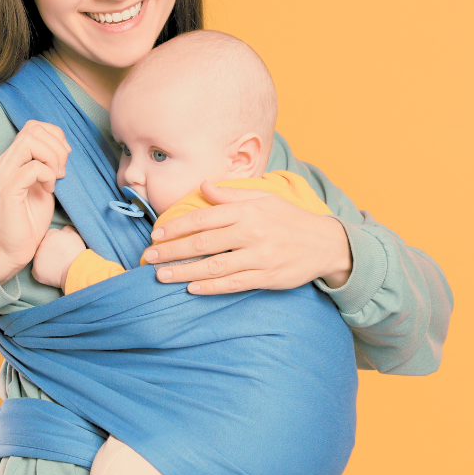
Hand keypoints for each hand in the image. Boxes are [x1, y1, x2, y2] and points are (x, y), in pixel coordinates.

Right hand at [0, 120, 71, 283]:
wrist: (12, 249)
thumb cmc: (28, 220)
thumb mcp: (43, 185)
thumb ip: (48, 165)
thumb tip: (64, 149)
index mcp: (11, 159)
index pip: (33, 127)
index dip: (55, 136)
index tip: (64, 159)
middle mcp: (3, 163)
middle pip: (32, 129)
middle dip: (57, 146)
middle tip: (62, 170)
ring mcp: (3, 175)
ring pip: (29, 141)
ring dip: (52, 157)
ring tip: (56, 177)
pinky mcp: (7, 190)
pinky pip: (32, 168)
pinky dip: (48, 175)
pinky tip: (49, 190)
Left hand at [32, 226, 86, 289]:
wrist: (76, 269)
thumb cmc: (77, 253)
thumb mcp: (75, 236)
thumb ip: (66, 230)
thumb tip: (63, 230)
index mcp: (50, 234)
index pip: (48, 237)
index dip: (55, 243)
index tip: (60, 249)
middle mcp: (41, 245)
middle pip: (42, 247)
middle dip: (48, 252)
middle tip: (58, 258)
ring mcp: (37, 258)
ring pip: (38, 259)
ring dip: (44, 262)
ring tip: (55, 266)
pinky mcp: (36, 270)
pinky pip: (36, 271)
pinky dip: (42, 273)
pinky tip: (51, 273)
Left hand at [142, 181, 351, 294]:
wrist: (324, 243)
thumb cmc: (289, 219)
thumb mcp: (263, 198)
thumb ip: (231, 195)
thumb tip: (203, 186)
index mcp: (247, 210)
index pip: (204, 218)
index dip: (177, 227)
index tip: (157, 235)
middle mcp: (251, 232)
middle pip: (203, 243)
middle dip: (172, 251)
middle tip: (149, 257)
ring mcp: (259, 256)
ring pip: (214, 267)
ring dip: (184, 272)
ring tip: (162, 275)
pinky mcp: (267, 277)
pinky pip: (233, 284)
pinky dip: (210, 288)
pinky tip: (191, 288)